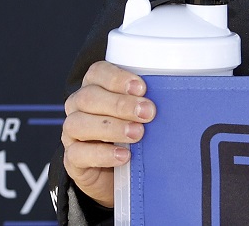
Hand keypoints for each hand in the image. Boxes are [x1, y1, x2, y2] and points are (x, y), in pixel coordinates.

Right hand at [60, 61, 155, 208]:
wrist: (117, 175)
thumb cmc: (131, 135)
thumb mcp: (141, 115)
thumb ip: (148, 103)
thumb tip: (176, 96)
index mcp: (95, 87)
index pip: (97, 72)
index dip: (117, 78)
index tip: (141, 87)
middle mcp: (78, 107)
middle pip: (89, 97)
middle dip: (120, 104)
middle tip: (147, 113)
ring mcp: (71, 133)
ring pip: (78, 123)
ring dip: (111, 127)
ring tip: (137, 134)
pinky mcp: (72, 159)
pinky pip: (78, 153)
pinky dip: (103, 154)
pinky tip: (124, 155)